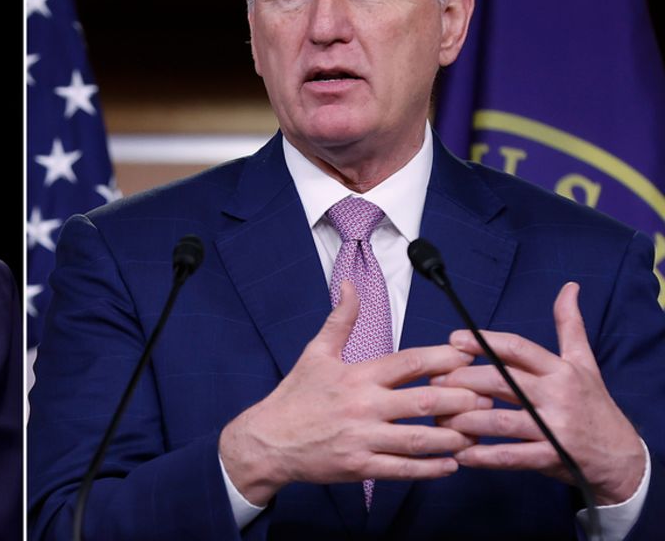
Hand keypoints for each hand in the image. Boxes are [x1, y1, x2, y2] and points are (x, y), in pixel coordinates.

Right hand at [219, 280, 488, 505]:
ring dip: (453, 437)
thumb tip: (349, 284)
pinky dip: (431, 469)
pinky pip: (403, 470)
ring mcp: (362, 439)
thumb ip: (340, 319)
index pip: (409, 363)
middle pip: (425, 402)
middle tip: (488, 398)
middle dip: (461, 400)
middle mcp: (363, 406)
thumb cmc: (294, 396)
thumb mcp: (315, 353)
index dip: (444, 358)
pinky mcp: (359, 467)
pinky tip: (452, 465)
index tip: (469, 356)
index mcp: (356, 375)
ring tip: (476, 433)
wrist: (266, 441)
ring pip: (420, 440)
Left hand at [433, 282, 645, 504]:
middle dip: (462, 380)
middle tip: (435, 381)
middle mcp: (556, 396)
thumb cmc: (593, 404)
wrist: (621, 456)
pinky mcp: (551, 457)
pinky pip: (510, 457)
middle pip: (500, 382)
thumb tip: (569, 287)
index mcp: (560, 370)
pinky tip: (459, 453)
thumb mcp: (585, 362)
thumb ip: (570, 325)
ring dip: (464, 419)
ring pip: (499, 421)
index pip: (517, 348)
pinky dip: (482, 456)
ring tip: (438, 417)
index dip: (483, 342)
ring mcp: (553, 429)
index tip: (454, 339)